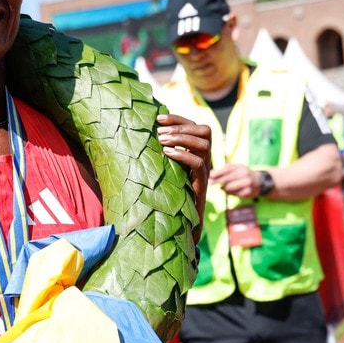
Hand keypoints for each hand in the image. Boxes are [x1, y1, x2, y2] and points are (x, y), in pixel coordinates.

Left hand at [157, 114, 211, 240]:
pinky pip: (198, 164)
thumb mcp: (164, 169)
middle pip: (205, 130)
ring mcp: (205, 171)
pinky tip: (166, 153)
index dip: (178, 119)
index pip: (196, 126)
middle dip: (181, 126)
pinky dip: (183, 154)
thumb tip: (138, 135)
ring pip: (204, 144)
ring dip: (181, 138)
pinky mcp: (202, 184)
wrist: (180, 224)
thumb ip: (160, 153)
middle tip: (159, 131)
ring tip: (161, 141)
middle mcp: (205, 159)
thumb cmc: (166, 195)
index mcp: (197, 152)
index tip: (158, 118)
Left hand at [209, 163, 264, 199]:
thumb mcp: (236, 169)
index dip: (217, 173)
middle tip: (210, 183)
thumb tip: (211, 173)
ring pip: (230, 187)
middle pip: (227, 178)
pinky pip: (235, 194)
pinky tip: (231, 191)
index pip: (227, 169)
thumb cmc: (243, 174)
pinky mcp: (248, 192)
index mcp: (239, 167)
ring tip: (223, 188)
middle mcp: (244, 173)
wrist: (260, 182)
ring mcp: (247, 183)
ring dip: (224, 188)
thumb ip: (225, 170)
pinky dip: (231, 193)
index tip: (209, 176)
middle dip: (217, 181)